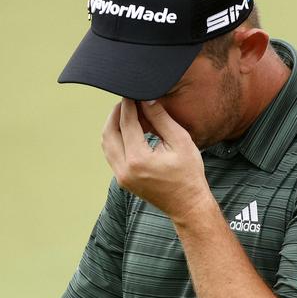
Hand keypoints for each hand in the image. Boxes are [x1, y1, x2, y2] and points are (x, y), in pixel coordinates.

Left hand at [101, 98, 210, 223]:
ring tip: (128, 114)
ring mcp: (121, 176)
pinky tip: (129, 130)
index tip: (132, 92)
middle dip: (116, 113)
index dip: (128, 105)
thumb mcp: (181, 142)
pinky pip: (111, 154)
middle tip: (128, 101)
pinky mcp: (122, 180)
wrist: (188, 205)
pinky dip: (116, 139)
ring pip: (106, 143)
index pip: (126, 123)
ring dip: (113, 126)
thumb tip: (146, 100)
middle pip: (109, 132)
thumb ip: (161, 119)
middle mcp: (124, 169)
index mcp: (138, 159)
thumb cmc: (189, 174)